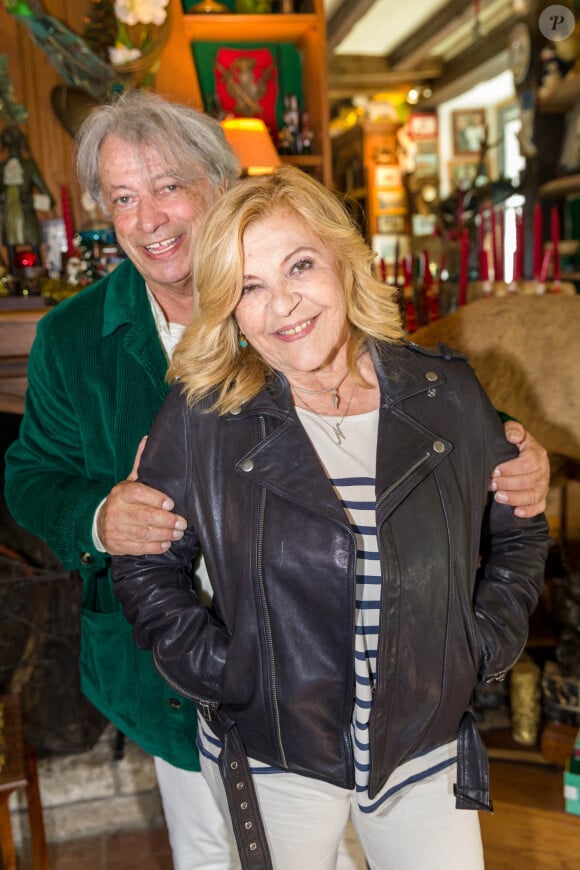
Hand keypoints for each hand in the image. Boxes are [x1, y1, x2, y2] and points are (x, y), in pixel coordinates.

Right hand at [97, 437, 186, 555]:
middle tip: (182, 523)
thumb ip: (140, 464)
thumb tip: (147, 440)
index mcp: (121, 492)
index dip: (155, 499)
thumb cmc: (123, 500)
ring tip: (178, 534)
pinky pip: (138, 547)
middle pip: (144, 516)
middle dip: (166, 521)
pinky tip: (165, 544)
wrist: (99, 522)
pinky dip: (154, 547)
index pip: (138, 494)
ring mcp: (115, 528)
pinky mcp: (116, 544)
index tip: (171, 504)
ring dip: (164, 535)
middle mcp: (116, 510)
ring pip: (143, 533)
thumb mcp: (129, 481)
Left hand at [489, 422, 549, 517]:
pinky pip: (539, 506)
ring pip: (534, 495)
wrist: (516, 451)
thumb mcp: (511, 430)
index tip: (494, 470)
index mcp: (536, 453)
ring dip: (515, 498)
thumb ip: (512, 429)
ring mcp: (543, 484)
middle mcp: (543, 469)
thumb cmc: (511, 441)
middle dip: (508, 484)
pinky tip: (516, 512)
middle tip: (491, 484)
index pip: (528, 463)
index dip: (510, 469)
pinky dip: (529, 511)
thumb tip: (513, 436)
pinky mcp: (540, 495)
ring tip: (498, 497)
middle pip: (529, 481)